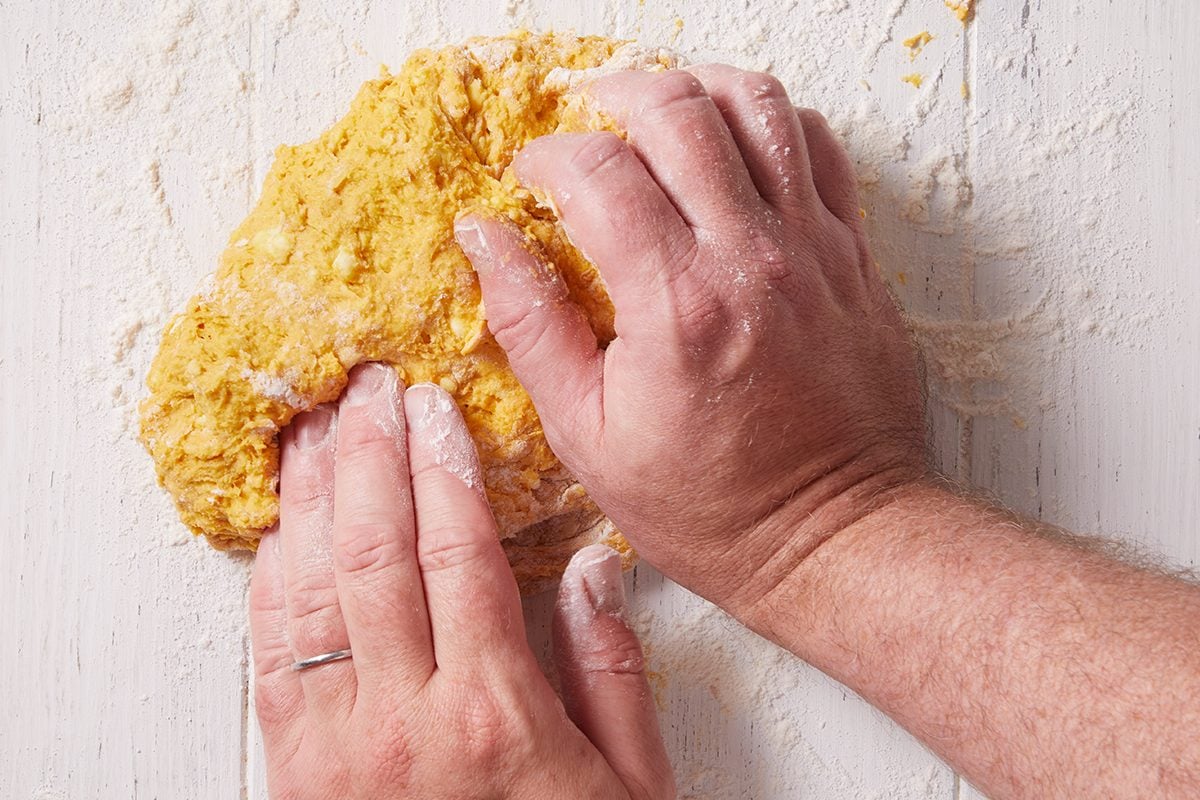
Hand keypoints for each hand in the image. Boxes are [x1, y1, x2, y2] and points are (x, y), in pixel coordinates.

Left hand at [248, 364, 672, 798]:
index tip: (435, 403)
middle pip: (375, 551)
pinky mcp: (299, 776)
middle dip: (369, 453)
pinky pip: (273, 658)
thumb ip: (611, 672)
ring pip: (311, 592)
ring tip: (314, 430)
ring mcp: (339, 751)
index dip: (442, 466)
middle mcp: (406, 721)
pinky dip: (271, 583)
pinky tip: (281, 533)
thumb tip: (593, 565)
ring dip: (309, 500)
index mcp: (497, 716)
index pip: (457, 552)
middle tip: (368, 386)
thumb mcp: (633, 789)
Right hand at [455, 66, 925, 616]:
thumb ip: (532, 327)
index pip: (597, 170)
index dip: (548, 157)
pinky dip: (771, 123)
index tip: (532, 178)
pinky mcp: (853, 258)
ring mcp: (814, 249)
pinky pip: (819, 148)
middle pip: (678, 109)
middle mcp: (751, 258)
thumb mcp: (589, 437)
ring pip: (758, 105)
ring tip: (657, 111)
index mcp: (675, 303)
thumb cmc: (715, 507)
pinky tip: (736, 146)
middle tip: (585, 120)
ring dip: (696, 89)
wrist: (836, 538)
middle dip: (614, 94)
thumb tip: (485, 240)